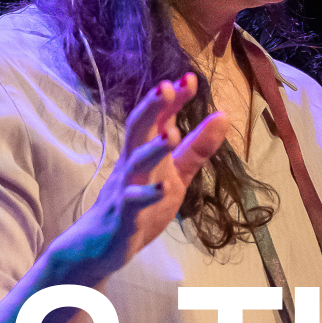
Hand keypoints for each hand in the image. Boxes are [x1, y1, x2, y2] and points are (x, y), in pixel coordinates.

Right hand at [46, 74, 229, 284]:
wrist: (99, 244)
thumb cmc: (137, 204)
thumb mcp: (174, 174)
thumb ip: (196, 148)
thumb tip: (223, 116)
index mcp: (143, 151)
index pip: (158, 118)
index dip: (172, 99)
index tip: (190, 78)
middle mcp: (132, 163)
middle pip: (138, 128)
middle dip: (152, 107)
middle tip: (168, 86)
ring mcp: (126, 188)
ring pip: (136, 162)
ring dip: (153, 148)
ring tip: (171, 133)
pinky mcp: (124, 215)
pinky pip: (135, 202)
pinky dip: (149, 195)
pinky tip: (165, 188)